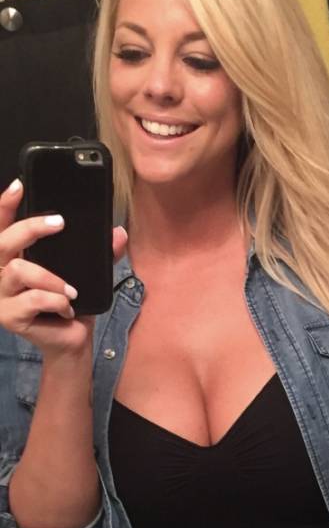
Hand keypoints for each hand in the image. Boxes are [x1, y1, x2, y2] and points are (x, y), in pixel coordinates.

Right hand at [0, 178, 126, 358]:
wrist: (74, 343)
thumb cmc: (73, 306)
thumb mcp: (87, 275)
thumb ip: (101, 255)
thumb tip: (119, 233)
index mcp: (15, 260)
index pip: (2, 227)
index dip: (5, 205)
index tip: (20, 184)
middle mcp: (2, 274)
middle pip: (4, 241)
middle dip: (32, 227)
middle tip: (60, 223)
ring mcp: (2, 297)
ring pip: (21, 271)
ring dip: (52, 279)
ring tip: (71, 291)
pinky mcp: (9, 317)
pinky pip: (33, 299)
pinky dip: (57, 301)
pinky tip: (67, 310)